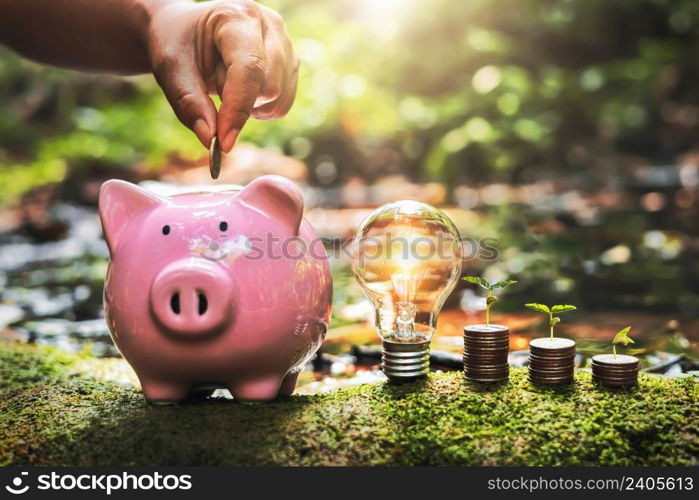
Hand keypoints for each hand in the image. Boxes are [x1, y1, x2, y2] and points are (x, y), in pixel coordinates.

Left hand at [148, 0, 298, 151]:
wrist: (187, 31)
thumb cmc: (178, 44)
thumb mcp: (171, 70)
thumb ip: (189, 104)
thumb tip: (211, 139)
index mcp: (236, 16)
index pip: (248, 69)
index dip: (238, 109)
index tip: (223, 142)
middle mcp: (269, 25)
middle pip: (269, 87)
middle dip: (239, 103)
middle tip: (214, 87)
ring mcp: (285, 44)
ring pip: (278, 99)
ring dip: (250, 106)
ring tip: (227, 85)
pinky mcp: (291, 64)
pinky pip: (282, 105)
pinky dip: (261, 110)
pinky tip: (243, 93)